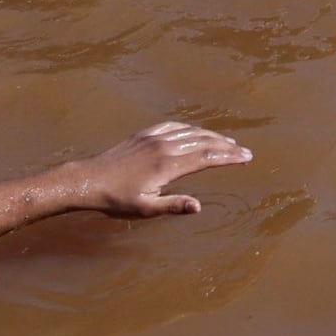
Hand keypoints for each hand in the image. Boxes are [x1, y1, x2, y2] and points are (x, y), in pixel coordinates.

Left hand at [61, 120, 251, 218]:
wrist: (89, 179)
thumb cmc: (116, 199)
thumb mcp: (145, 209)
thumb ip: (173, 205)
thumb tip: (198, 206)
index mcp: (167, 165)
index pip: (206, 158)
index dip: (228, 157)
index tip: (246, 157)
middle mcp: (164, 146)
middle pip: (203, 142)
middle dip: (226, 146)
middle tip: (244, 151)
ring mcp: (154, 138)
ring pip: (190, 132)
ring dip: (211, 136)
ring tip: (226, 142)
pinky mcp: (144, 134)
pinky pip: (173, 126)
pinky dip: (190, 128)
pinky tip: (195, 131)